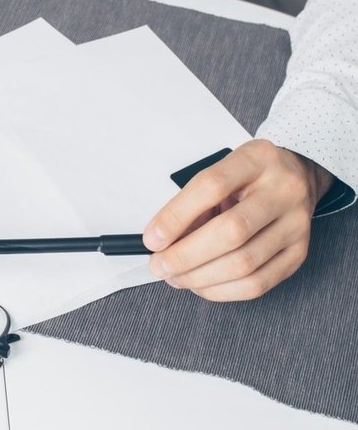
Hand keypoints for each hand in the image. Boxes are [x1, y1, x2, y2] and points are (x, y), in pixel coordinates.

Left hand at [142, 139, 333, 301]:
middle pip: (231, 231)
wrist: (295, 178)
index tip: (152, 239)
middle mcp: (283, 190)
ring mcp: (296, 224)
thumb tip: (160, 241)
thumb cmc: (247, 179)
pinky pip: (258, 283)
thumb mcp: (219, 174)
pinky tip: (201, 285)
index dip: (176, 217)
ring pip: (244, 263)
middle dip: (185, 256)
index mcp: (257, 159)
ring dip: (200, 278)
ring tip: (175, 277)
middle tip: (159, 266)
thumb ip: (191, 204)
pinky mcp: (299, 253)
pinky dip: (221, 291)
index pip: (211, 187)